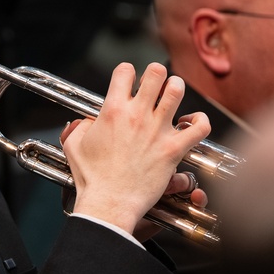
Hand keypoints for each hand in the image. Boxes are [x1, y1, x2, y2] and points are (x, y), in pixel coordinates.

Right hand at [60, 63, 209, 235]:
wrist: (109, 202)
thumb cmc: (91, 178)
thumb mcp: (74, 146)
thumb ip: (79, 127)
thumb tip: (88, 122)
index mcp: (112, 110)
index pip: (124, 70)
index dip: (127, 72)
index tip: (128, 82)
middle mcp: (137, 115)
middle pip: (156, 73)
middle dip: (155, 75)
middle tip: (153, 86)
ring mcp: (158, 131)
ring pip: (177, 91)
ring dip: (176, 89)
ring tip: (172, 96)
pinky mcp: (174, 149)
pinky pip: (200, 127)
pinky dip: (200, 121)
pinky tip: (192, 123)